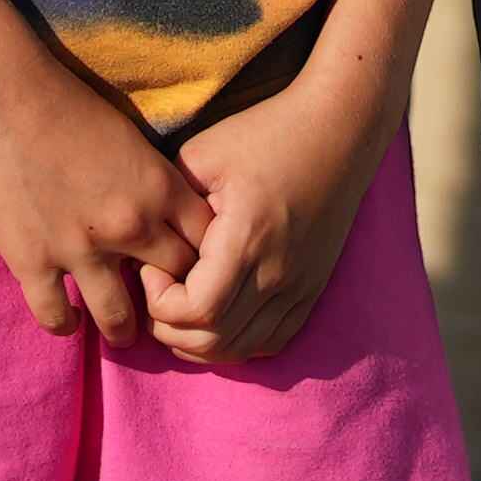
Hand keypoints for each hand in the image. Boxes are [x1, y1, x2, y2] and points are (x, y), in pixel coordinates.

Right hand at [0, 62, 205, 347]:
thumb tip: (164, 211)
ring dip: (124, 330)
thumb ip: (151, 179)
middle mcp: (129, 225)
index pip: (207, 243)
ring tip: (122, 334)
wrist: (2, 99)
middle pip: (174, 282)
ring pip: (120, 318)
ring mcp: (81, 250)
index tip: (195, 267)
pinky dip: (65, 324)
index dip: (205, 258)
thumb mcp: (130, 137)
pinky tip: (69, 321)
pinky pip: (56, 316)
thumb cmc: (66, 102)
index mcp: (159, 187)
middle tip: (166, 306)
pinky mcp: (33, 263)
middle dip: (174, 295)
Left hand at [139, 92, 378, 367]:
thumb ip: (168, 202)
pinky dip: (237, 342)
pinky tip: (219, 316)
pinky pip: (271, 341)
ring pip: (241, 350)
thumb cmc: (266, 135)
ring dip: (200, 342)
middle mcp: (277, 272)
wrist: (339, 130)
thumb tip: (140, 240)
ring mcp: (300, 286)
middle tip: (157, 291)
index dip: (159, 302)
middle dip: (170, 328)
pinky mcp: (312, 288)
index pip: (195, 310)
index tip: (151, 267)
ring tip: (181, 306)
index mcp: (247, 238)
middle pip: (213, 340)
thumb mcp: (204, 154)